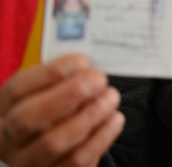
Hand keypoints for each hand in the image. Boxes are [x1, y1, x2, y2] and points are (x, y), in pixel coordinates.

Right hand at [0, 54, 124, 166]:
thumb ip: (61, 80)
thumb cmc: (50, 112)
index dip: (50, 73)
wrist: (46, 148)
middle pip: (28, 117)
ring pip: (53, 142)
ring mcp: (25, 161)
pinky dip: (100, 139)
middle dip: (68, 95)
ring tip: (111, 97)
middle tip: (99, 79)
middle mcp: (7, 138)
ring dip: (88, 116)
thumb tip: (88, 67)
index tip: (82, 61)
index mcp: (3, 109)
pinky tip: (114, 119)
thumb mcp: (45, 94)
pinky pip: (76, 161)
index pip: (16, 89)